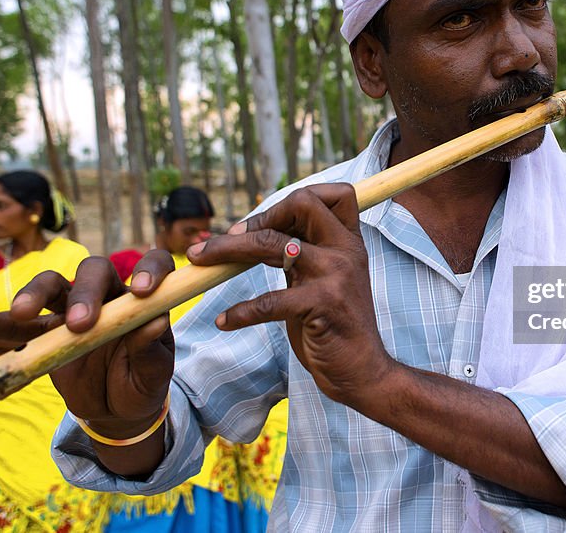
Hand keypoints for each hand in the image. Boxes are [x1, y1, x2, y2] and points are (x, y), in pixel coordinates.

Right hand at [0, 253, 177, 436]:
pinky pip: (14, 326)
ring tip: (21, 312)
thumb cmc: (142, 383)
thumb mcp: (154, 373)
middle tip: (79, 324)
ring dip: (34, 293)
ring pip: (52, 286)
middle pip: (94, 272)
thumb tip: (156, 321)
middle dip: (85, 292)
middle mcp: (107, 296)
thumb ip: (151, 349)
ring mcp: (72, 311)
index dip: (149, 270)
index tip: (143, 292)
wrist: (118, 410)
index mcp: (141, 300)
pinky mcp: (45, 334)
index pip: (152, 266)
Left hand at [187, 183, 395, 408]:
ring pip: (272, 244)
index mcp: (349, 243)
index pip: (333, 193)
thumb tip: (263, 233)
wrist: (365, 373)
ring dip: (227, 250)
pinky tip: (226, 321)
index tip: (262, 224)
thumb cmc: (338, 328)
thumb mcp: (326, 281)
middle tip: (229, 237)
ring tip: (200, 260)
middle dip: (258, 216)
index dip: (293, 200)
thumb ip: (304, 255)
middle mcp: (345, 251)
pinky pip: (268, 300)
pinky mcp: (322, 305)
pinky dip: (240, 311)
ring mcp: (335, 275)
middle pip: (301, 203)